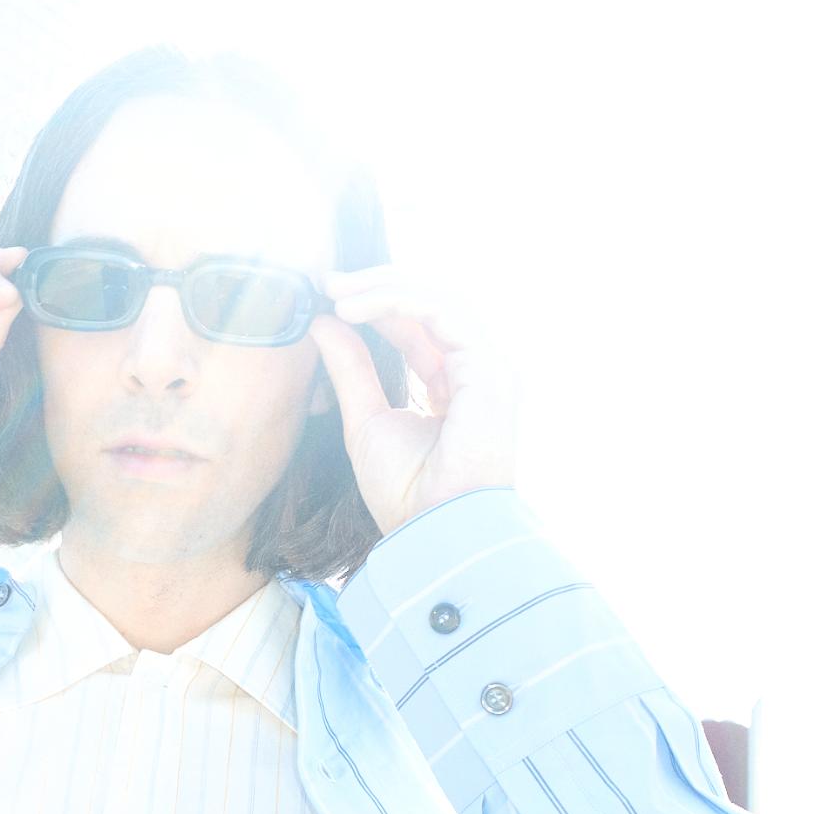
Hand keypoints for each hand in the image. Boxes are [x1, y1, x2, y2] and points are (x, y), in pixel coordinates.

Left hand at [310, 267, 517, 536]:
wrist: (431, 531)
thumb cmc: (406, 494)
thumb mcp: (365, 419)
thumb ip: (350, 369)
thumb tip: (323, 322)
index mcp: (456, 384)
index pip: (419, 324)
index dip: (377, 303)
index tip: (328, 296)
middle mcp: (478, 370)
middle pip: (433, 303)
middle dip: (379, 284)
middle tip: (328, 281)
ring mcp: (489, 367)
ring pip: (441, 297)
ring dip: (384, 286)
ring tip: (337, 293)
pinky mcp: (490, 367)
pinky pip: (444, 311)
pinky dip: (399, 300)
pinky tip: (358, 308)